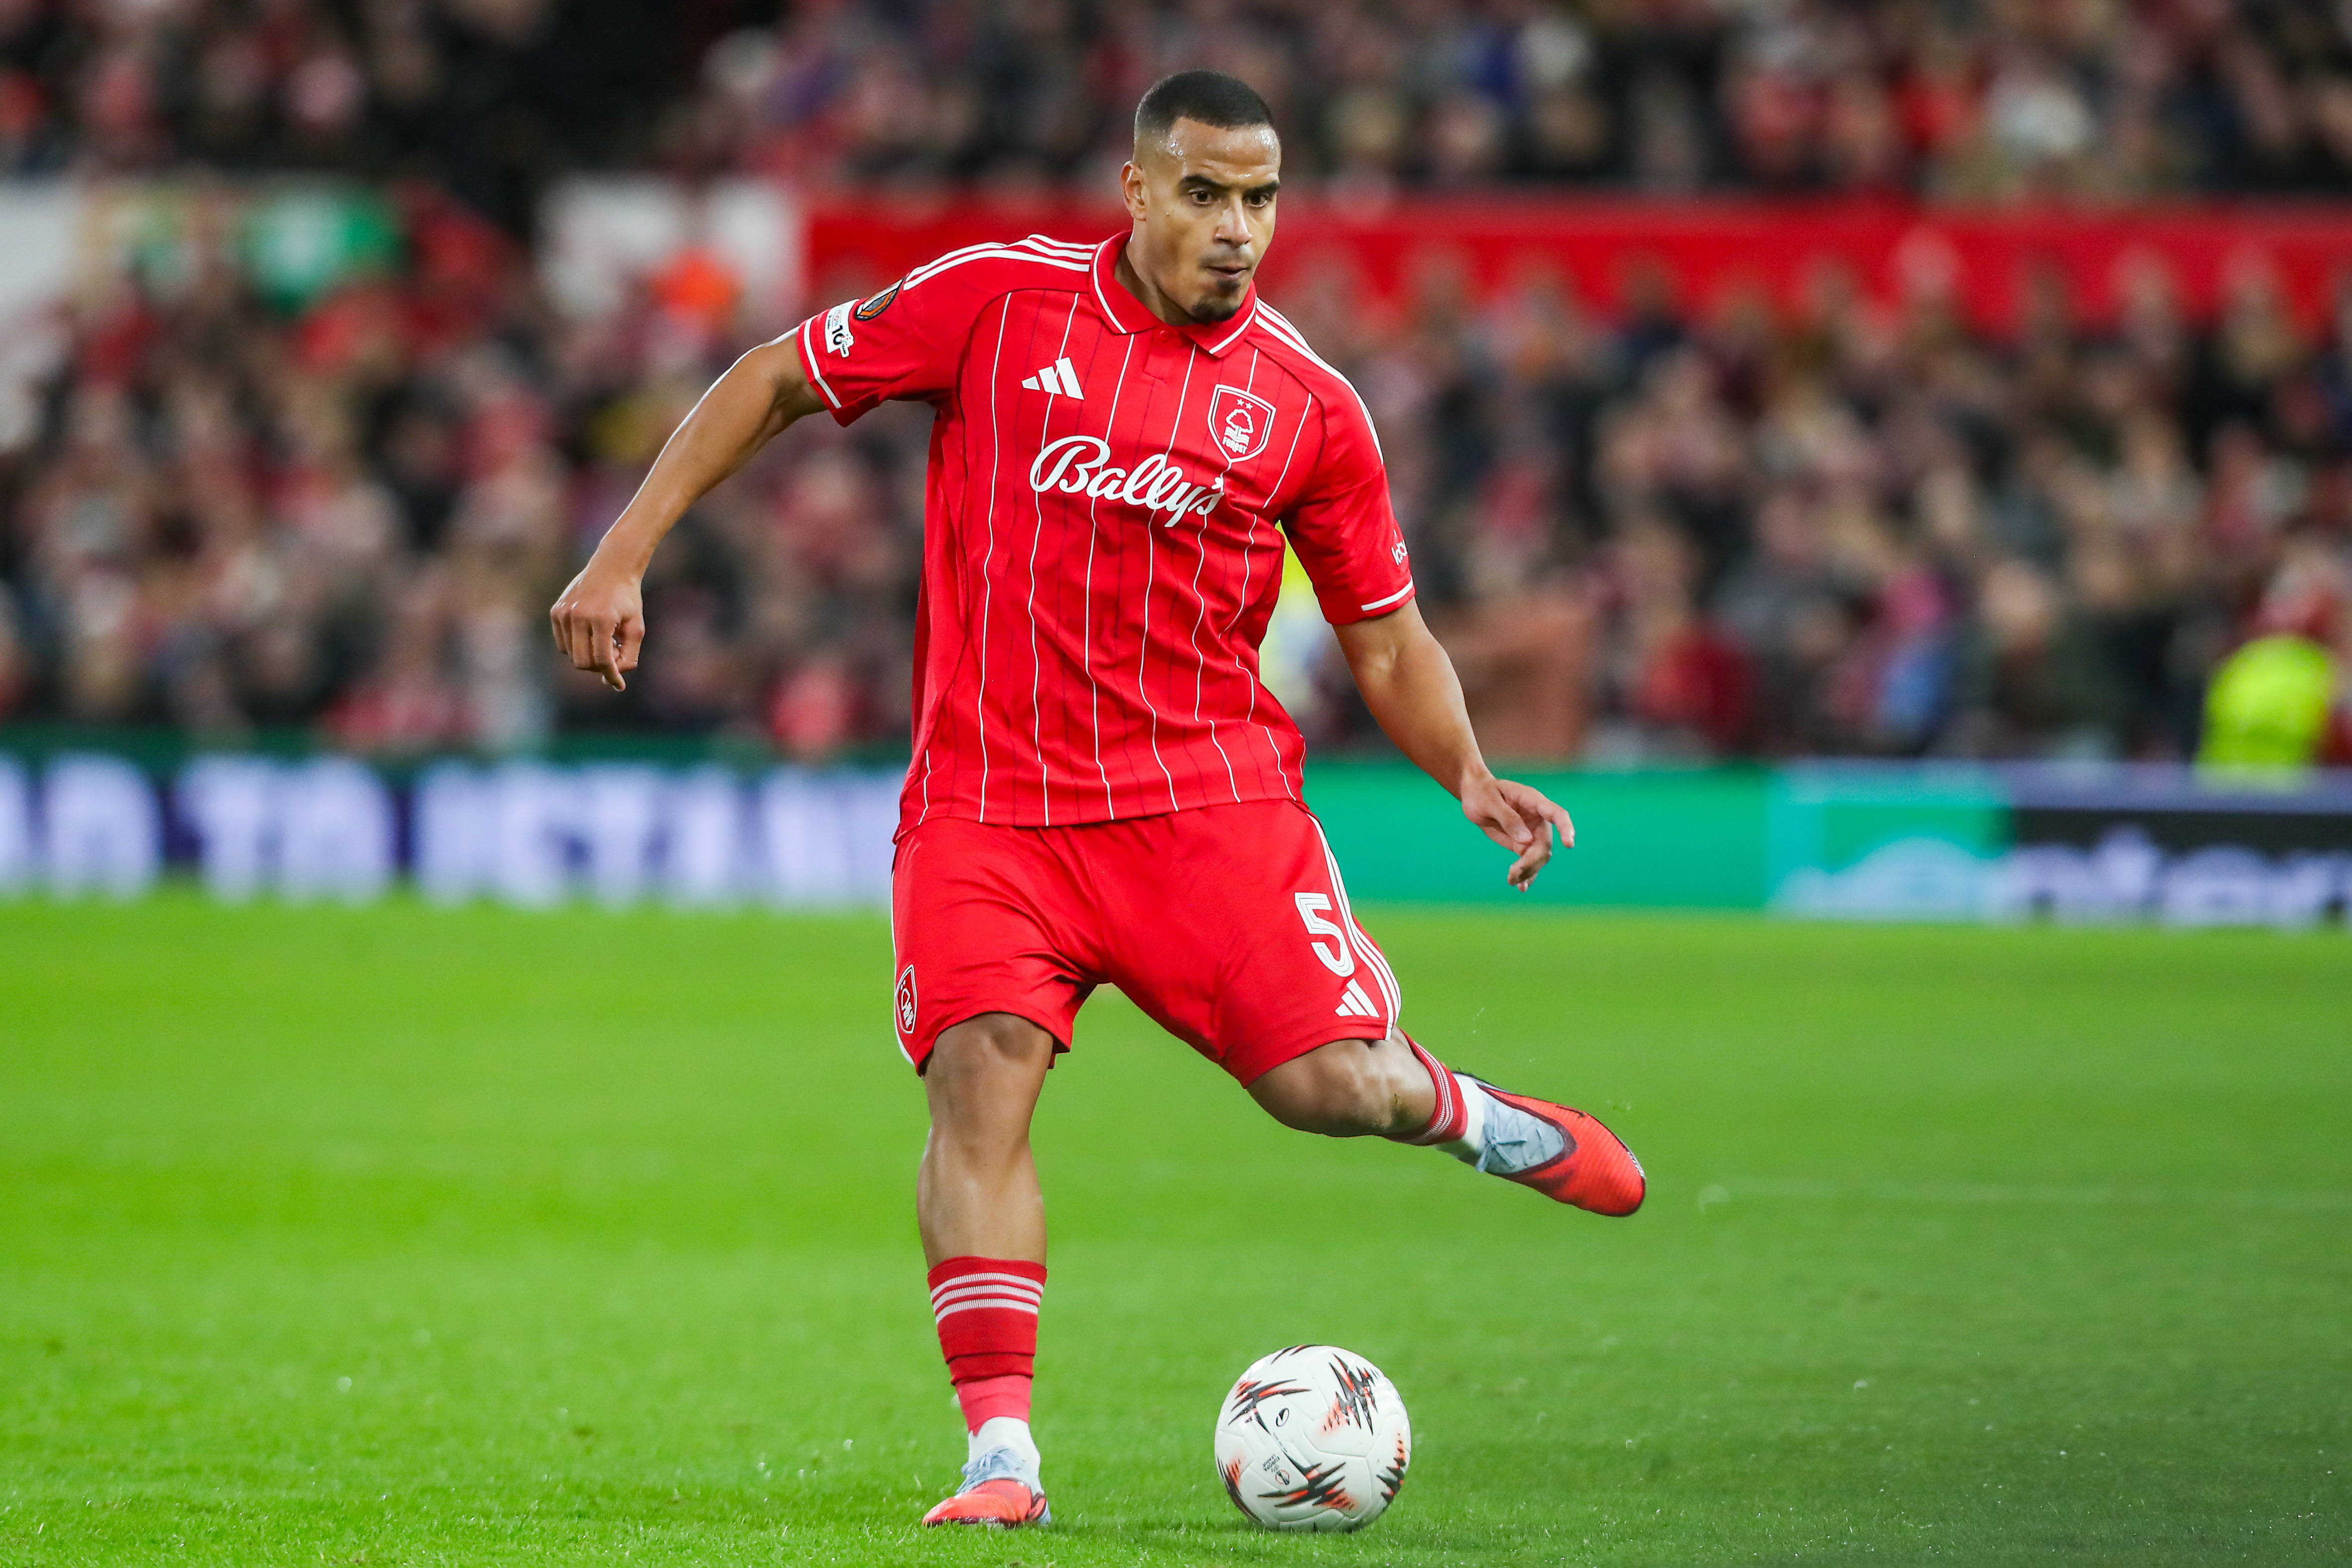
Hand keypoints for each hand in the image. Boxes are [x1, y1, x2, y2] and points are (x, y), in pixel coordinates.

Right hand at [549, 557, 644, 691]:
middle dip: (598, 666)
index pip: (601, 659)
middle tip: (614, 653)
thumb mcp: (636, 628)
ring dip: (588, 654)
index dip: (611, 675)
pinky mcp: (556, 612)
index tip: (619, 685)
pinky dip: (577, 646)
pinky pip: (563, 643)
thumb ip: (628, 656)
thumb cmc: (628, 599)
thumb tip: (612, 681)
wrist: (612, 568)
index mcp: (600, 619)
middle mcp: (578, 616)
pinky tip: (590, 633)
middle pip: (582, 662)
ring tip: (604, 638)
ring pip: (571, 655)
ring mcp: (563, 613)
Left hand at [1460, 775, 1574, 890]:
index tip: (1569, 845)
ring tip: (1511, 881)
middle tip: (1513, 873)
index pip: (1556, 813)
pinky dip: (1527, 874)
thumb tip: (1526, 841)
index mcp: (1533, 801)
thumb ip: (1508, 819)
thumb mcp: (1489, 802)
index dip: (1566, 828)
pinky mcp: (1522, 844)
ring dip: (1528, 871)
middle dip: (1532, 861)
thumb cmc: (1481, 793)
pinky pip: (1529, 861)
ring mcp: (1531, 832)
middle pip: (1544, 843)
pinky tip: (1522, 887)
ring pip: (1539, 856)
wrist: (1474, 797)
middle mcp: (1537, 818)